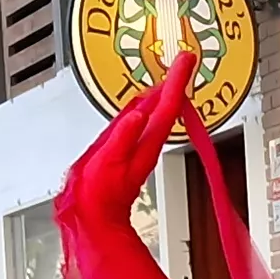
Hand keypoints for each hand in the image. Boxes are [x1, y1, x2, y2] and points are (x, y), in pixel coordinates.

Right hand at [56, 51, 197, 238]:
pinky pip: (139, 122)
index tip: (186, 60)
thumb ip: (122, 138)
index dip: (176, 81)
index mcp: (145, 143)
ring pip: (154, 113)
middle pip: (166, 106)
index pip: (167, 106)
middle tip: (183, 60)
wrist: (93, 218)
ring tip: (170, 74)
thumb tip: (137, 116)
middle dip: (174, 82)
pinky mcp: (126, 150)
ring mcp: (137, 147)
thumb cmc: (99, 196)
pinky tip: (144, 101)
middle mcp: (146, 143)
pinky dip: (144, 107)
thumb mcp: (107, 163)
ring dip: (162, 92)